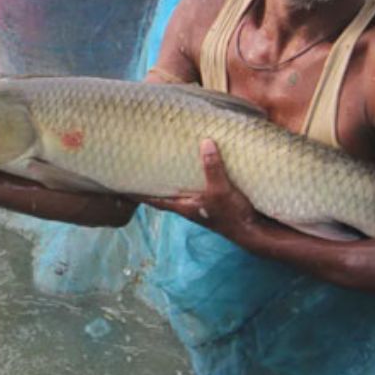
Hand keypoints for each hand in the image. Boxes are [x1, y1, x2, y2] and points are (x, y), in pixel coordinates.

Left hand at [141, 139, 258, 235]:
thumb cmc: (233, 215)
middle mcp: (187, 206)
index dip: (136, 192)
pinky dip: (189, 178)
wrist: (254, 232)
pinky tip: (192, 168)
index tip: (119, 185)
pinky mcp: (213, 202)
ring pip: (179, 190)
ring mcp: (200, 205)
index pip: (153, 198)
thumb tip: (205, 142)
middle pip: (163, 193)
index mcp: (183, 206)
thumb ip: (213, 168)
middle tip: (137, 165)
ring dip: (170, 179)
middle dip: (151, 181)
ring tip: (160, 162)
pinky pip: (195, 187)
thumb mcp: (221, 191)